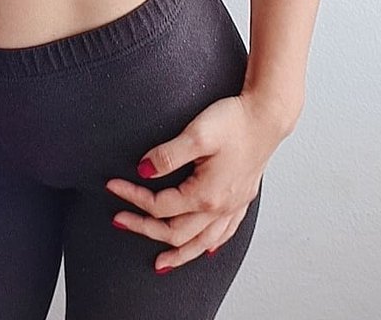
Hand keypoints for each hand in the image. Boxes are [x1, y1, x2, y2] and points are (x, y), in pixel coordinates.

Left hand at [104, 93, 286, 273]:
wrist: (267, 115)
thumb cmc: (235, 121)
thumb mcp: (196, 134)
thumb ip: (168, 155)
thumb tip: (143, 171)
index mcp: (206, 194)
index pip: (160, 205)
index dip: (133, 197)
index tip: (112, 186)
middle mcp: (221, 207)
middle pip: (176, 231)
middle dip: (145, 229)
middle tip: (120, 221)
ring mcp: (234, 205)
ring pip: (202, 242)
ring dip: (179, 254)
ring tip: (161, 264)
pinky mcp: (242, 198)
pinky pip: (225, 233)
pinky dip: (210, 245)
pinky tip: (207, 250)